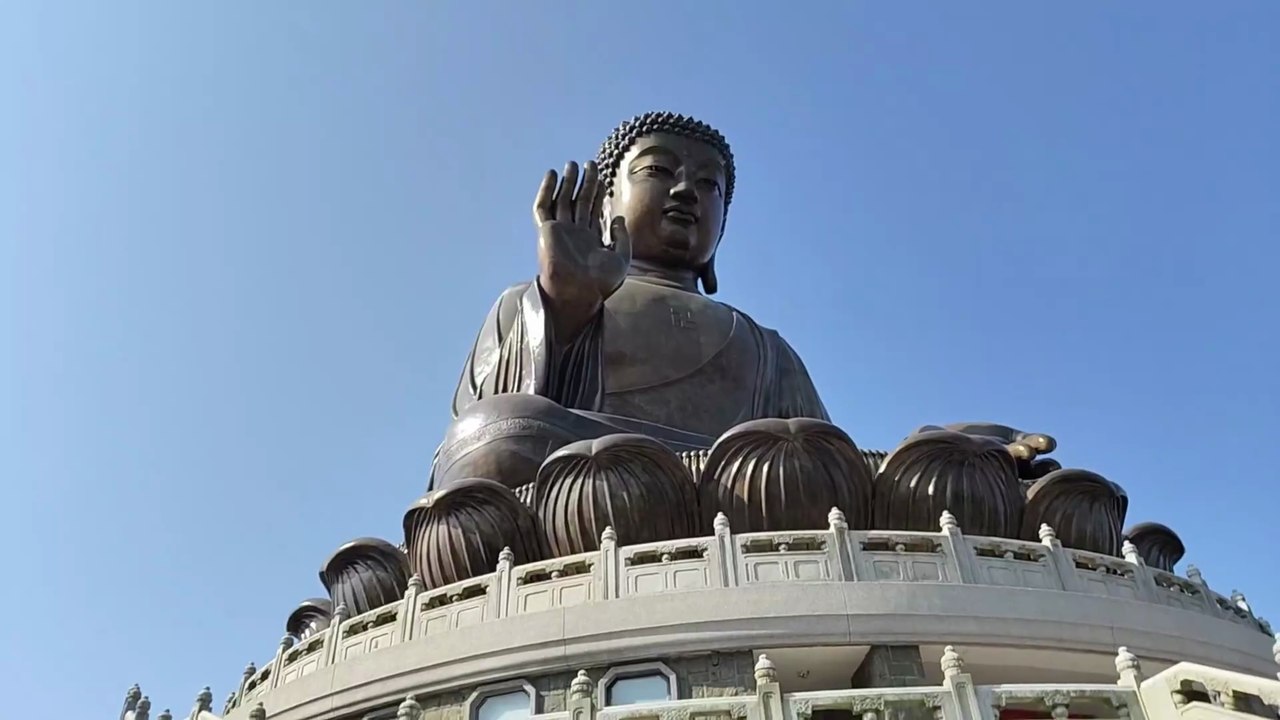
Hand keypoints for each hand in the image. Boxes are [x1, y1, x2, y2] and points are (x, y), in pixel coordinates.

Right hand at [533, 161, 631, 331]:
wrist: (578, 293)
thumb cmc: (600, 282)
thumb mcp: (621, 257)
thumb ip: (622, 237)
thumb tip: (618, 217)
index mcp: (590, 240)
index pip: (592, 210)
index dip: (597, 193)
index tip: (602, 178)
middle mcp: (574, 233)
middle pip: (579, 201)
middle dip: (584, 182)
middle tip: (590, 163)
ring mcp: (559, 231)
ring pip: (562, 200)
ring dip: (567, 182)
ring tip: (572, 164)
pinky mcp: (546, 231)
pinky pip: (543, 207)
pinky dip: (546, 190)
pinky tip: (552, 174)